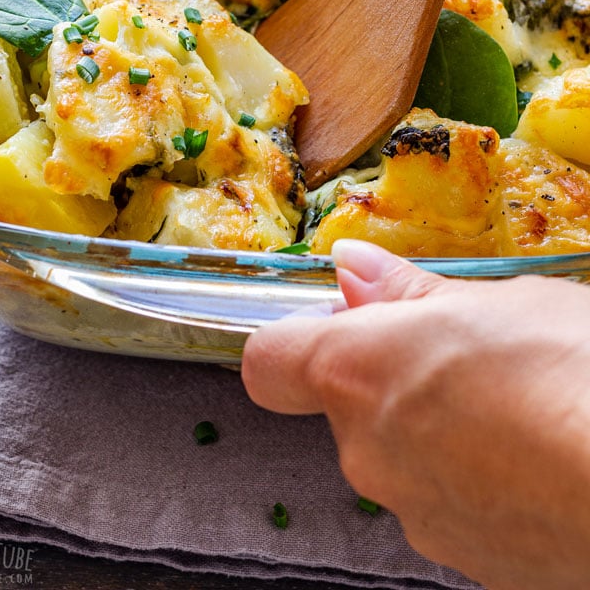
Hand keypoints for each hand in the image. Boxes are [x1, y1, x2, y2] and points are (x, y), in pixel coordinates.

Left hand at [242, 240, 589, 589]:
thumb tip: (355, 269)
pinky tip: (537, 453)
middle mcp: (367, 451)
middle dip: (393, 376)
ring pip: (403, 456)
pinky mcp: (466, 562)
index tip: (344, 317)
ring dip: (438, 427)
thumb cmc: (574, 377)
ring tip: (517, 400)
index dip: (297, 337)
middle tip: (464, 350)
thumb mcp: (496, 302)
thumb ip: (409, 292)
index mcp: (357, 372)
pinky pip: (451, 502)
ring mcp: (415, 515)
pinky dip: (479, 478)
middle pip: (348, 406)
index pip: (271, 362)